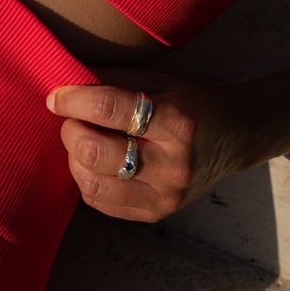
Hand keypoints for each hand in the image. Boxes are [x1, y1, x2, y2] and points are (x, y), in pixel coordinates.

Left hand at [46, 66, 249, 222]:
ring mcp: (166, 195)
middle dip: (71, 131)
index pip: (111, 109)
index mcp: (176, 121)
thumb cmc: (190, 103)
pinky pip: (101, 203)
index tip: (56, 96)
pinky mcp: (156, 213)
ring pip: (94, 185)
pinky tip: (94, 163)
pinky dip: (87, 180)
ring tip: (82, 141)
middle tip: (71, 119)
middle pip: (97, 152)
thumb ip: (113, 79)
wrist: (233, 138)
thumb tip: (64, 78)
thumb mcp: (159, 80)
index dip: (75, 100)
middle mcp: (173, 163)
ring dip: (75, 159)